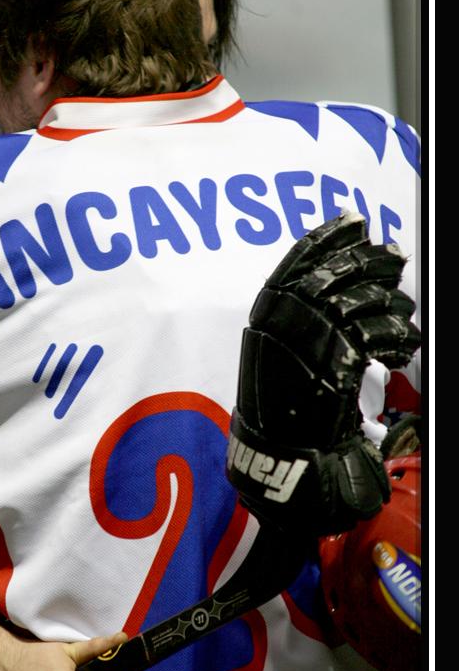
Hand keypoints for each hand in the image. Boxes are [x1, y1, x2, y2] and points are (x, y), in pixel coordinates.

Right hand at [227, 212, 419, 534]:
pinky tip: (403, 346)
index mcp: (267, 312)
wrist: (280, 452)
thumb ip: (300, 313)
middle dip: (370, 259)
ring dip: (390, 303)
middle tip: (395, 255)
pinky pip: (375, 337)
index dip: (328, 236)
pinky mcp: (335, 366)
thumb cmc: (282, 403)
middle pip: (334, 272)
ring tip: (403, 314)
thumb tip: (335, 274)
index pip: (298, 258)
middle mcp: (284, 321)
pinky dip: (396, 338)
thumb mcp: (279, 348)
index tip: (353, 218)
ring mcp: (307, 343)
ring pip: (361, 302)